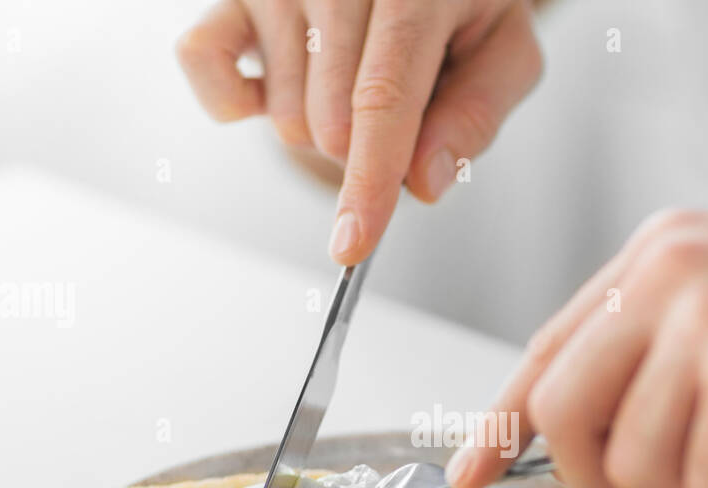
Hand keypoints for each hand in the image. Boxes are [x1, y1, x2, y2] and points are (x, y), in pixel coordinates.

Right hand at [177, 0, 541, 263]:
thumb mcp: (503, 50)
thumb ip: (476, 116)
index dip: (369, 180)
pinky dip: (234, 101)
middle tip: (398, 111)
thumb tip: (422, 183)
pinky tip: (277, 87)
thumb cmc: (460, 6)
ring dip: (322, 129)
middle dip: (367, 154)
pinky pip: (204, 67)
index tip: (352, 244)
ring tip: (353, 75)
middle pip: (332, 123)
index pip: (383, 97)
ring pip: (285, 115)